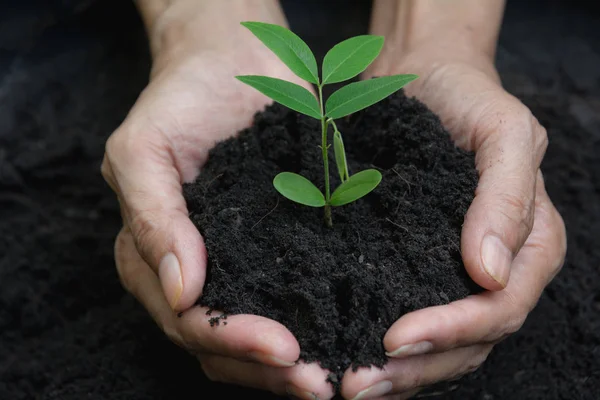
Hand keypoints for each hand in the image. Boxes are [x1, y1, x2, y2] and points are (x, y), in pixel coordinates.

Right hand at [101, 3, 333, 397]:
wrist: (229, 62)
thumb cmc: (179, 101)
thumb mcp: (143, 149)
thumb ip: (151, 218)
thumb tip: (182, 290)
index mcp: (154, 257)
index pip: (187, 320)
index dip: (230, 340)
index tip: (284, 349)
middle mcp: (196, 272)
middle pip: (221, 342)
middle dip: (266, 368)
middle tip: (319, 381)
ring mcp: (240, 265)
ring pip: (256, 336)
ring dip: (292, 365)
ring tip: (338, 376)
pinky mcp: (280, 249)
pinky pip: (294, 296)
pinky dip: (317, 323)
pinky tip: (349, 335)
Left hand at [339, 49, 566, 398]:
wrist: (423, 76)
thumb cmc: (468, 98)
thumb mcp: (504, 131)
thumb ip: (507, 197)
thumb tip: (492, 273)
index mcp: (529, 246)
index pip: (499, 310)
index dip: (452, 331)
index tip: (396, 336)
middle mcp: (494, 272)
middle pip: (467, 344)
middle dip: (416, 368)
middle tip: (357, 385)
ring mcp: (452, 274)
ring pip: (437, 346)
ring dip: (397, 372)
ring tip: (348, 385)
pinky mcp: (413, 267)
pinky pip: (406, 317)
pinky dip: (380, 345)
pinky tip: (346, 353)